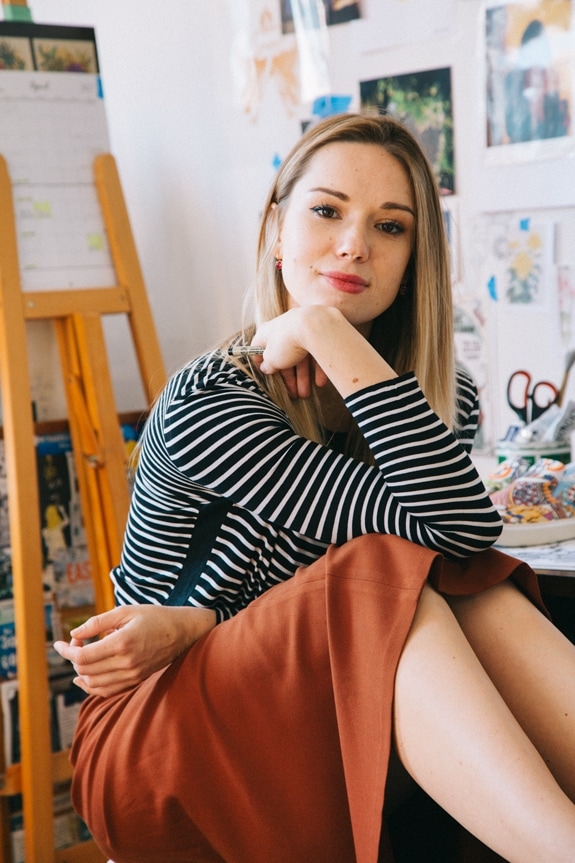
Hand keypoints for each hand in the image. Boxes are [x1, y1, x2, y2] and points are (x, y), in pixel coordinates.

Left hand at [53, 604, 215, 696]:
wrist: (183, 632)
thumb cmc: (154, 617)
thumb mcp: (125, 611)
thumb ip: (97, 623)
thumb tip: (74, 635)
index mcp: (122, 643)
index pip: (82, 656)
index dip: (67, 651)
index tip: (59, 643)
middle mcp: (126, 663)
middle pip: (85, 671)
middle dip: (72, 658)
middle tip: (74, 644)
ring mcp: (132, 675)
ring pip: (93, 684)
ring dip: (80, 672)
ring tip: (80, 656)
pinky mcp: (136, 680)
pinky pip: (107, 691)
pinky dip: (91, 686)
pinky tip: (84, 678)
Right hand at [253, 308, 329, 397]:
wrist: (314, 326)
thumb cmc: (286, 342)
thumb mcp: (272, 359)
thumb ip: (268, 365)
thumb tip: (266, 368)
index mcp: (266, 333)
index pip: (258, 348)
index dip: (261, 363)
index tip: (266, 375)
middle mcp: (282, 329)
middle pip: (283, 357)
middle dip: (288, 378)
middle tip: (292, 394)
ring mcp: (300, 331)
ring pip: (300, 357)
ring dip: (303, 378)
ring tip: (305, 394)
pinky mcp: (317, 334)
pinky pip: (316, 353)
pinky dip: (318, 369)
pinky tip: (320, 383)